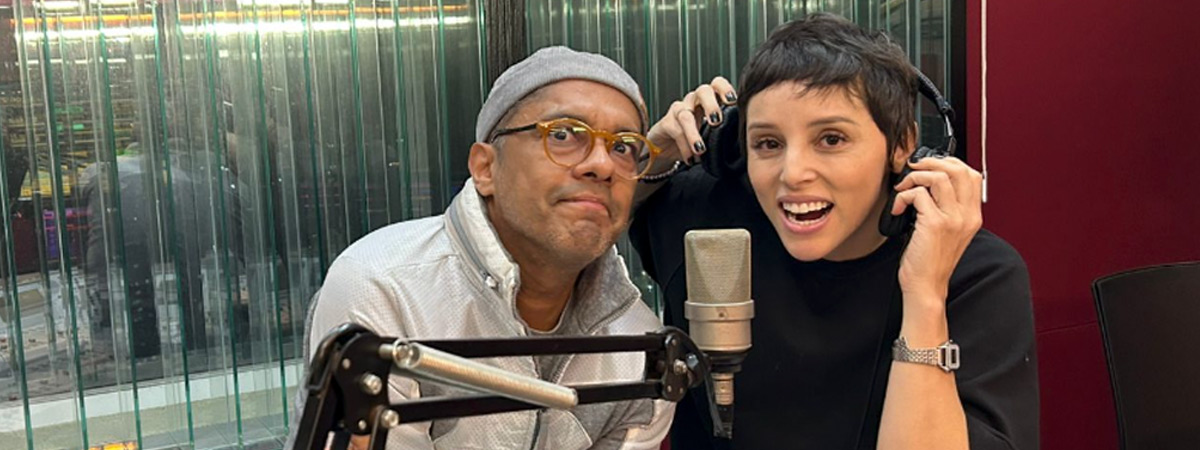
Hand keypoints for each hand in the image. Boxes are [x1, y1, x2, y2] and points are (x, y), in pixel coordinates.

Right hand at [645, 77, 736, 166]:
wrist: (669, 150)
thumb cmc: (696, 140)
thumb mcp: (714, 134)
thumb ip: (727, 131)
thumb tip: (744, 138)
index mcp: (709, 100)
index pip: (717, 84)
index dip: (725, 89)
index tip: (732, 101)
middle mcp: (694, 100)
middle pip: (703, 91)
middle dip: (711, 105)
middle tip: (716, 122)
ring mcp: (679, 110)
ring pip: (686, 114)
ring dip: (694, 133)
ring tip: (701, 149)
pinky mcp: (666, 122)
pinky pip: (675, 131)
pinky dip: (684, 146)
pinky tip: (690, 158)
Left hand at [891, 156, 983, 306]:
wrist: (926, 286)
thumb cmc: (930, 261)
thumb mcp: (947, 232)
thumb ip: (946, 208)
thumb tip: (927, 183)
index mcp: (972, 216)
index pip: (972, 175)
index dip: (949, 163)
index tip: (929, 166)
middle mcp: (967, 216)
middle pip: (958, 170)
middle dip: (932, 162)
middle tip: (913, 169)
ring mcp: (953, 219)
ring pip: (938, 177)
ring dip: (915, 177)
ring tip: (903, 189)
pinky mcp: (936, 224)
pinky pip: (918, 194)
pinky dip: (903, 196)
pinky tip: (897, 208)